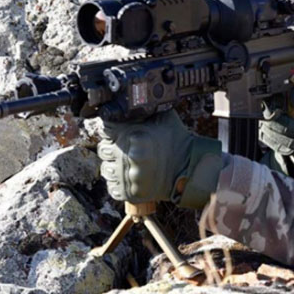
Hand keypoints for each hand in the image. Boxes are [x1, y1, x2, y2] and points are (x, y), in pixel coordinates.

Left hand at [98, 110, 222, 208]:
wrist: (189, 170)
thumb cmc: (179, 143)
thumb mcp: (165, 117)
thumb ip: (146, 109)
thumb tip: (134, 102)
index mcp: (133, 136)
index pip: (106, 128)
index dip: (112, 130)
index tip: (119, 132)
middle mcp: (126, 155)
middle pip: (103, 148)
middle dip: (113, 148)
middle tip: (128, 149)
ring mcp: (126, 176)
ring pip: (106, 168)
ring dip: (115, 166)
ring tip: (130, 164)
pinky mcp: (128, 192)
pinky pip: (112, 186)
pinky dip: (119, 182)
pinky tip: (131, 176)